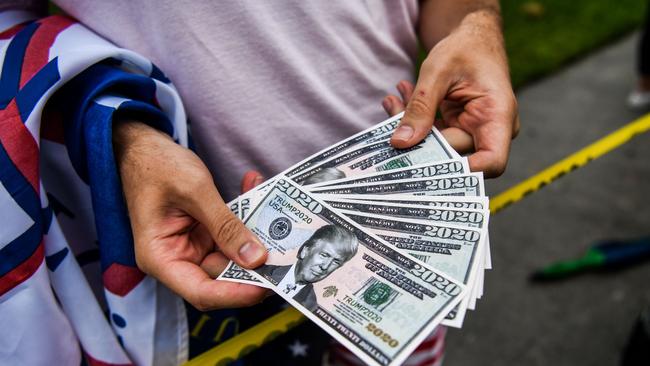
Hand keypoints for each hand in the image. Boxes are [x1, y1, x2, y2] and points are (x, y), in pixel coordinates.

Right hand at [113, 121, 267, 310]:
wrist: (142, 146)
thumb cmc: (156, 165)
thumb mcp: (195, 191)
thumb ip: (225, 225)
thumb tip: (255, 258)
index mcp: (161, 257)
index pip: (202, 291)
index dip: (236, 294)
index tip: (267, 287)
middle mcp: (176, 258)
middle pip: (222, 277)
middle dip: (255, 264)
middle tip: (287, 251)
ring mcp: (191, 245)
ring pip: (232, 254)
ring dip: (255, 234)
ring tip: (276, 213)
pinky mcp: (203, 232)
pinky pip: (230, 233)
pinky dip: (245, 214)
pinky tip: (254, 186)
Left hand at [387, 10, 518, 176]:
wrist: (473, 38)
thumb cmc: (465, 48)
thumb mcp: (437, 72)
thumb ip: (420, 107)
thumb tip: (400, 143)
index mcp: (498, 116)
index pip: (490, 162)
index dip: (462, 172)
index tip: (425, 168)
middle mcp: (490, 130)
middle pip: (453, 155)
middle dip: (418, 140)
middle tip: (392, 116)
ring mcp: (474, 131)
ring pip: (438, 146)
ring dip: (410, 127)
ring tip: (393, 101)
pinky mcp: (458, 128)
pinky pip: (434, 135)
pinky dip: (414, 120)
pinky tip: (399, 100)